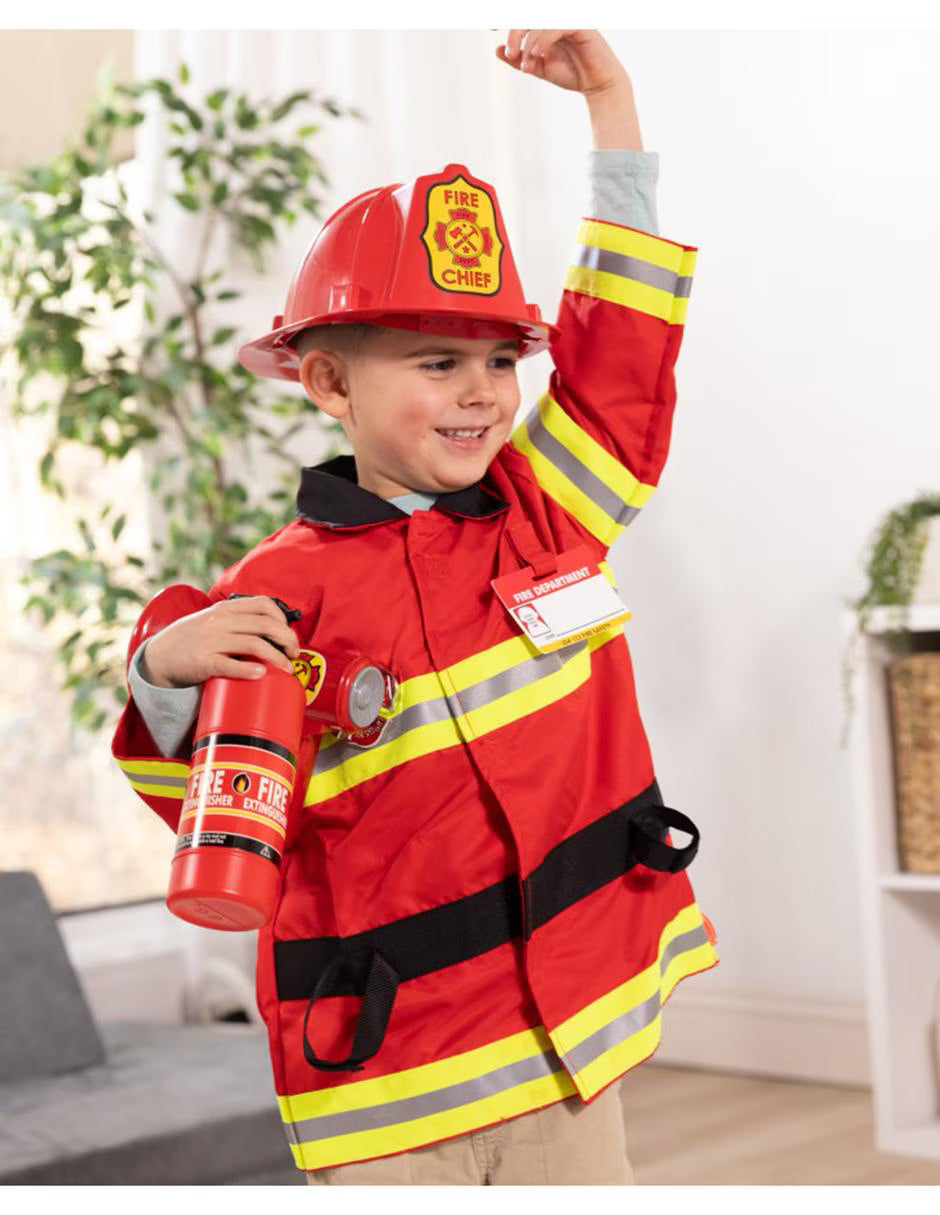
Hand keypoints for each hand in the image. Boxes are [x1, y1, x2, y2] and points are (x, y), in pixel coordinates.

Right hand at [142, 596, 300, 687]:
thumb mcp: (213, 620)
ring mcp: (212, 641)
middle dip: (287, 640)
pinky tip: (261, 674)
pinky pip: (231, 665)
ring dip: (277, 657)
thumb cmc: (192, 639)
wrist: (159, 656)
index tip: (288, 636)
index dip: (283, 620)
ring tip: (286, 669)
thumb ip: (237, 619)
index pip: (264, 605)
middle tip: (294, 655)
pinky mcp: (203, 662)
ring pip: (255, 644)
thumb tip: (272, 628)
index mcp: (225, 609)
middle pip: (266, 625)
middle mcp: (221, 621)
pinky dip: (249, 670)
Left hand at [496, 29, 629, 96]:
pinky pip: (555, 27)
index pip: (525, 18)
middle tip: (510, 52)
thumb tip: (497, 50)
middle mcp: (556, 19)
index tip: (490, 28)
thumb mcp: (539, 68)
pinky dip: (542, 40)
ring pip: (540, 21)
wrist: (596, 85)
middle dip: (515, 32)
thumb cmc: (571, 74)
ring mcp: (568, 19)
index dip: (507, 21)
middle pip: (529, 16)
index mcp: (545, 24)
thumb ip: (519, 59)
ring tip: (524, 61)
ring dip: (528, 40)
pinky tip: (536, 54)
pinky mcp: (579, 24)